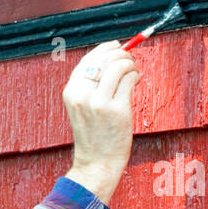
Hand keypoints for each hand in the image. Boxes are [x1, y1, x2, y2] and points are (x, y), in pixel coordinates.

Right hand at [61, 40, 139, 204]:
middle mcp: (82, 94)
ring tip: (134, 72)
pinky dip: (136, 76)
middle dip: (122, 55)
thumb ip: (91, 84)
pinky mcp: (117, 109)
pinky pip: (130, 79)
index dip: (105, 49)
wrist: (96, 162)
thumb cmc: (94, 134)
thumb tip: (112, 56)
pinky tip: (136, 81)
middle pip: (104, 59)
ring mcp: (99, 102)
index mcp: (71, 92)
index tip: (116, 46)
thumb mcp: (82, 106)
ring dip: (131, 64)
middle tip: (130, 62)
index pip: (88, 59)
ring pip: (119, 66)